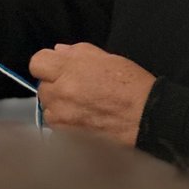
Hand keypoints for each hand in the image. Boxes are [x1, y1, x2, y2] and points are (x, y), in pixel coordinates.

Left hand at [29, 42, 154, 146]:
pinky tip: (85, 123)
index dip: (48, 65)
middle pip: (42, 87)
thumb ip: (78, 52)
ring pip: (48, 109)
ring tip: (83, 109)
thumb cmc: (133, 87)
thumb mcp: (107, 59)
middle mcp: (61, 92)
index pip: (37, 62)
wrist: (151, 120)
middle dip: (55, 87)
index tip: (58, 70)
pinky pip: (57, 128)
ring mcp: (63, 116)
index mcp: (69, 68)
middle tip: (76, 91)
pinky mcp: (68, 136)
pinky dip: (67, 125)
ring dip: (60, 108)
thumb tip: (58, 51)